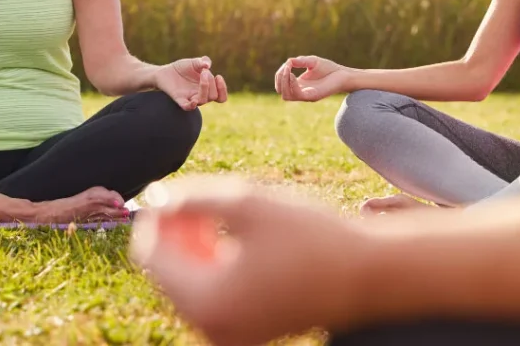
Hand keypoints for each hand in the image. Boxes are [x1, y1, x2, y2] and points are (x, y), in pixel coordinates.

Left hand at [130, 177, 368, 345]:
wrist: (367, 275)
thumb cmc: (311, 236)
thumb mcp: (248, 203)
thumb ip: (194, 197)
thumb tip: (154, 197)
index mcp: (206, 302)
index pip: (151, 253)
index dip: (159, 215)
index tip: (180, 189)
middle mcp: (211, 328)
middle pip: (166, 271)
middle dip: (177, 231)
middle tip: (205, 199)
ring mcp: (229, 335)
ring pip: (188, 283)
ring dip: (194, 247)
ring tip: (223, 215)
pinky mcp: (247, 332)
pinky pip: (211, 297)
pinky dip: (214, 266)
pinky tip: (238, 238)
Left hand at [156, 57, 227, 110]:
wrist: (165, 71)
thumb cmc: (182, 68)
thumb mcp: (194, 62)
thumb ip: (202, 62)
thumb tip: (207, 65)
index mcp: (207, 89)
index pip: (220, 97)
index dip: (222, 89)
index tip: (218, 76)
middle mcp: (200, 95)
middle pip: (213, 96)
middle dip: (212, 82)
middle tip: (204, 71)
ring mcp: (190, 98)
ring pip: (203, 101)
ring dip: (205, 87)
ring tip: (202, 73)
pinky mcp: (179, 99)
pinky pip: (187, 107)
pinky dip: (191, 105)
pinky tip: (193, 100)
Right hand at [274, 56, 349, 101]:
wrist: (344, 74)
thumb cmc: (329, 69)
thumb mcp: (311, 61)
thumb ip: (300, 61)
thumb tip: (288, 62)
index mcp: (299, 85)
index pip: (281, 84)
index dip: (280, 74)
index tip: (287, 64)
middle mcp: (301, 92)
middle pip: (281, 92)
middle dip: (279, 79)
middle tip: (286, 68)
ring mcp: (306, 96)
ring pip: (286, 96)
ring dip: (284, 83)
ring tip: (288, 71)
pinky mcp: (313, 96)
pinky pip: (297, 95)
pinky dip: (292, 85)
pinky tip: (293, 75)